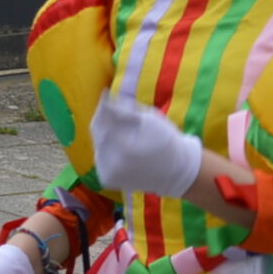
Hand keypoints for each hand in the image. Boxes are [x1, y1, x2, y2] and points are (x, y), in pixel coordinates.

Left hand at [89, 90, 206, 197]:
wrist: (175, 173)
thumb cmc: (165, 141)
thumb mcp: (149, 120)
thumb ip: (124, 109)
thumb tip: (104, 97)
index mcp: (123, 150)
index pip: (102, 121)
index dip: (103, 106)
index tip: (105, 93)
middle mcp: (111, 166)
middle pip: (97, 133)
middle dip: (103, 118)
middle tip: (110, 108)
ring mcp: (107, 175)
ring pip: (97, 144)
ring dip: (104, 132)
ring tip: (119, 127)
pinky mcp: (106, 179)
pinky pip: (100, 157)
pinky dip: (105, 147)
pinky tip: (119, 144)